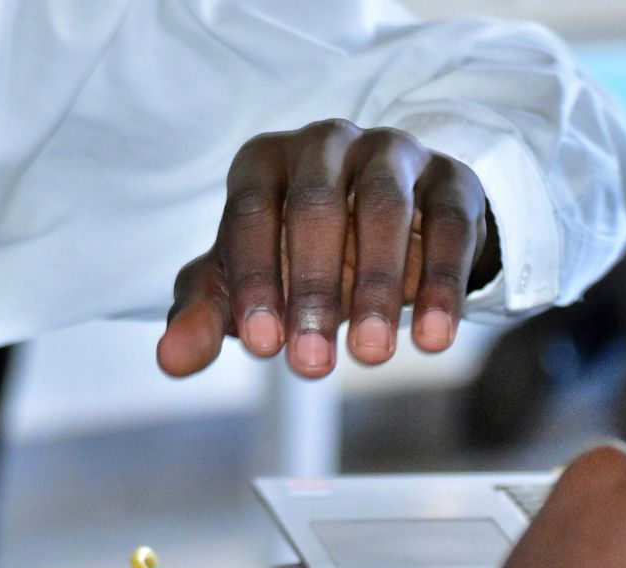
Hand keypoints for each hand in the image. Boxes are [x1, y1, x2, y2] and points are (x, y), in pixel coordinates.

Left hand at [157, 120, 501, 377]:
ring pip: (385, 207)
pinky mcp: (453, 178)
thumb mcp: (253, 284)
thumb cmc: (306, 255)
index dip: (254, 280)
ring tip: (372, 355)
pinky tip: (433, 340)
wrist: (399, 231)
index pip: (252, 211)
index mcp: (266, 161)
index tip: (264, 349)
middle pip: (316, 204)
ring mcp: (395, 153)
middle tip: (312, 366)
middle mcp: (328, 143)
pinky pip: (451, 225)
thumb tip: (171, 360)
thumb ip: (210, 315)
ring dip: (377, 285)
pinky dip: (441, 285)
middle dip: (313, 289)